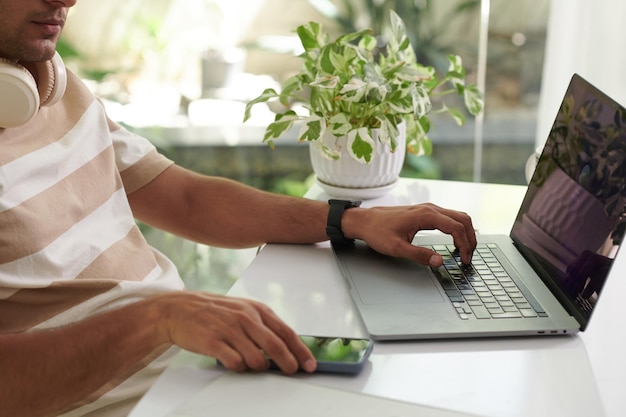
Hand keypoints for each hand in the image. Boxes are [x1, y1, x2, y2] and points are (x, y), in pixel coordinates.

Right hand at [155, 292, 316, 373]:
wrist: (180, 308)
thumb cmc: (216, 311)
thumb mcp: (244, 310)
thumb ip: (264, 325)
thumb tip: (288, 347)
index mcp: (256, 309)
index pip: (286, 332)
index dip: (301, 350)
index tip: (309, 364)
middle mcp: (245, 318)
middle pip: (275, 346)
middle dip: (288, 363)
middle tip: (292, 372)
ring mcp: (229, 329)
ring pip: (256, 358)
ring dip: (259, 367)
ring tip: (252, 364)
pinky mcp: (213, 341)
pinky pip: (235, 362)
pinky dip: (239, 367)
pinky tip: (234, 362)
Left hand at [344, 203, 476, 265]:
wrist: (365, 221)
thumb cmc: (378, 232)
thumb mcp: (397, 248)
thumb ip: (420, 255)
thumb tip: (440, 262)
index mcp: (426, 215)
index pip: (456, 227)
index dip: (465, 244)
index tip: (464, 260)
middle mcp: (430, 208)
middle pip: (463, 219)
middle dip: (470, 238)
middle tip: (469, 256)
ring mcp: (428, 209)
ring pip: (458, 216)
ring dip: (466, 232)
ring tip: (465, 251)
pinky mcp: (425, 212)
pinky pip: (449, 217)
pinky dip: (458, 229)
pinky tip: (455, 242)